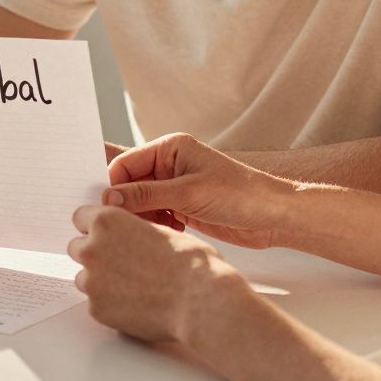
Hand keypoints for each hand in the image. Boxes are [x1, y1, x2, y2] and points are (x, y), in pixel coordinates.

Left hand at [68, 205, 247, 342]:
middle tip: (121, 263)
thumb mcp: (162, 230)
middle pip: (77, 248)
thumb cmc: (192, 264)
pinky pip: (96, 303)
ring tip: (133, 287)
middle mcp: (93, 249)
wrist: (202, 301)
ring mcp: (92, 281)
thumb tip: (128, 235)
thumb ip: (133, 230)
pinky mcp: (97, 309)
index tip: (104, 235)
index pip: (80, 217)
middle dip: (95, 254)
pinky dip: (110, 305)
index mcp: (108, 222)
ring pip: (84, 278)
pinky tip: (137, 305)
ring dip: (101, 281)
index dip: (95, 227)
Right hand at [106, 133, 291, 248]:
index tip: (106, 208)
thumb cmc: (240, 194)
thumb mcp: (188, 194)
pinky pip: (154, 215)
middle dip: (127, 204)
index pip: (125, 164)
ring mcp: (175, 186)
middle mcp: (169, 164)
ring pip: (140, 203)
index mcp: (169, 148)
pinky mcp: (181, 206)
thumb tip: (110, 198)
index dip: (113, 185)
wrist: (274, 217)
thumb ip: (147, 195)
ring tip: (157, 228)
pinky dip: (156, 226)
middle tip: (126, 223)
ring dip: (143, 218)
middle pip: (130, 184)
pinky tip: (172, 232)